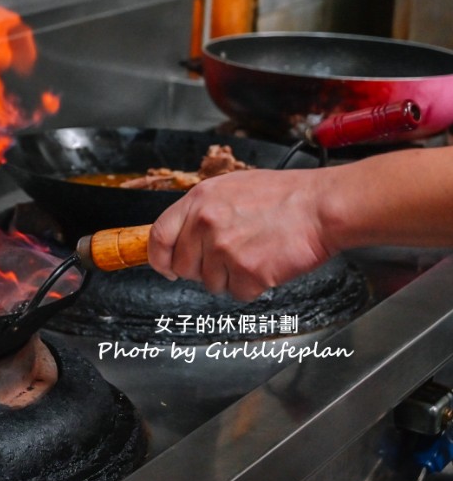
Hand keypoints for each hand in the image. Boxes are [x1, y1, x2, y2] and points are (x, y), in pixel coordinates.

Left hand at [147, 168, 336, 300]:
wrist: (321, 206)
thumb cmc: (285, 195)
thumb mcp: (231, 187)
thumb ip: (202, 210)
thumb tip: (183, 234)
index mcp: (198, 201)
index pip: (159, 236)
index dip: (160, 257)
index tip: (166, 267)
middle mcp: (205, 224)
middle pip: (183, 267)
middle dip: (202, 270)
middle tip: (229, 258)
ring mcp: (225, 249)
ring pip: (211, 283)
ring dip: (231, 277)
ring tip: (255, 254)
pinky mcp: (247, 271)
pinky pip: (238, 293)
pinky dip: (253, 286)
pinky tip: (267, 265)